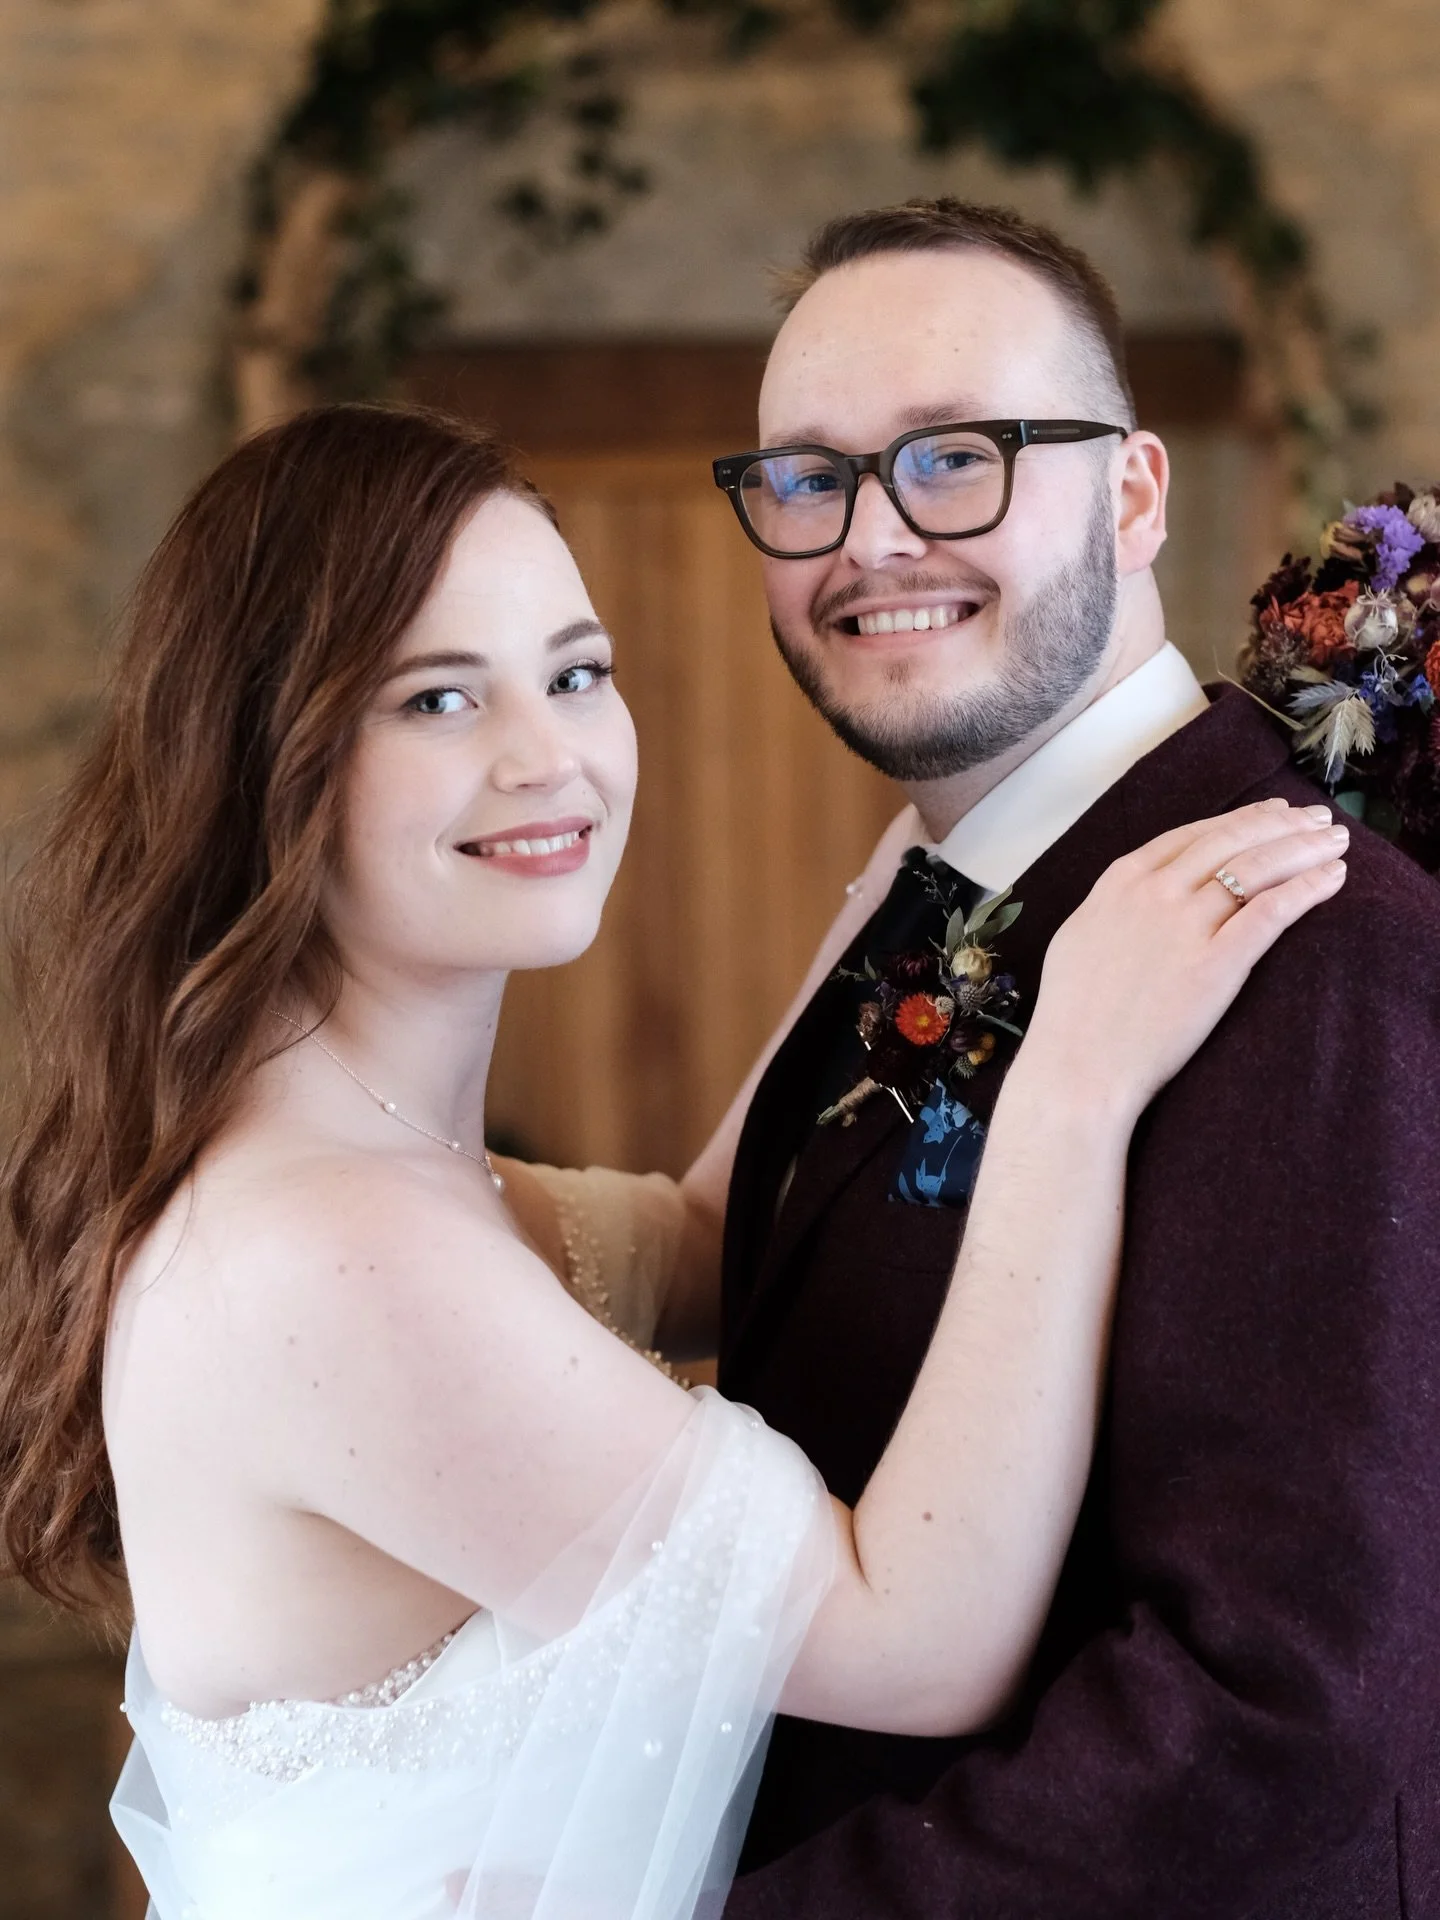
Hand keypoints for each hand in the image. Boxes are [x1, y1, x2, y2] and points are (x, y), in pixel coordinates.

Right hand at [1024, 798, 1347, 1123]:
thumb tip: (1143, 890)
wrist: (1078, 1065)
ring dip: (1304, 847)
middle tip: (1319, 818)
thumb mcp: (1081, 935)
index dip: (1242, 818)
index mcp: (1121, 881)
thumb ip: (1116, 904)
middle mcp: (1154, 892)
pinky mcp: (1216, 964)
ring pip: (1257, 867)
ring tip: (1337, 842)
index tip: (1274, 812)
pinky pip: (1271, 912)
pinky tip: (1333, 879)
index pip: (1194, 833)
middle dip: (1283, 823)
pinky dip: (1307, 889)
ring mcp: (1185, 925)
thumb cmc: (1073, 1014)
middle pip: (1232, 840)